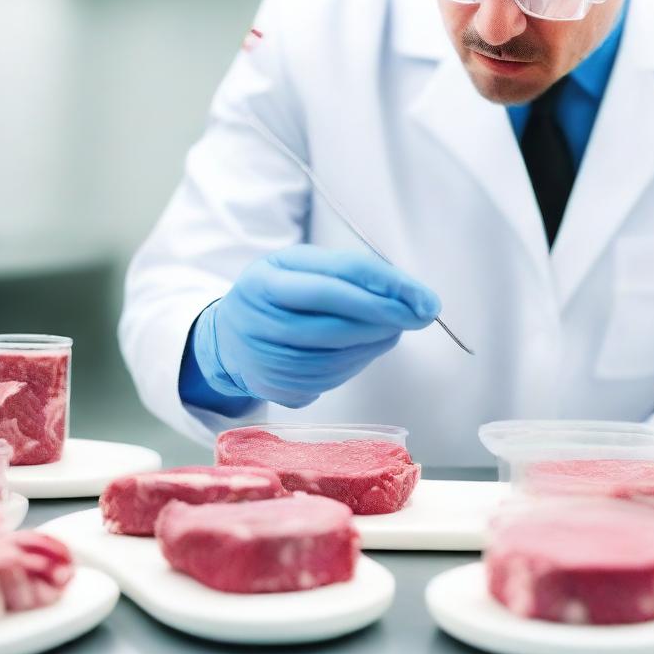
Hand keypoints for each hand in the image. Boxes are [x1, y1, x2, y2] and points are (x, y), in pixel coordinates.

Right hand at [191, 245, 440, 407]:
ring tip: (398, 326)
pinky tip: (372, 346)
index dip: (387, 286)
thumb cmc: (278, 294)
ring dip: (377, 341)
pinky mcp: (275, 386)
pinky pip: (328, 377)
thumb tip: (406, 296)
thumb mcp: (301, 267)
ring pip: (335, 353)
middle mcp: (259, 317)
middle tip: (421, 314)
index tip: (424, 297)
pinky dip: (359, 362)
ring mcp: (264, 356)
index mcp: (266, 278)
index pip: (338, 276)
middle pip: (336, 318)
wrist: (228, 338)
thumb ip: (349, 273)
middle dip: (387, 316)